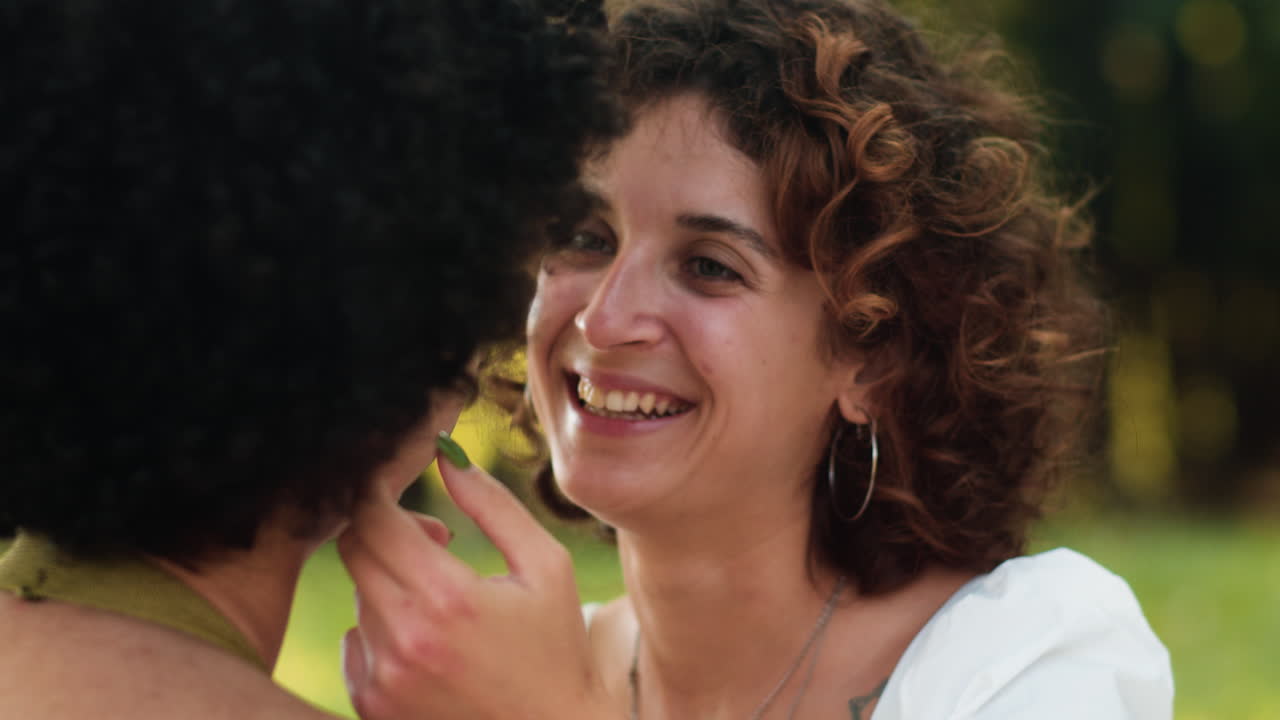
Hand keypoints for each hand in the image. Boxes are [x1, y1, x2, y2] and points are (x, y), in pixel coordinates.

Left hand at [337, 436, 616, 719]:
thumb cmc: (556, 647)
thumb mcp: (545, 567)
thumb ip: (492, 504)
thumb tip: (445, 455)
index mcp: (449, 596)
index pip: (374, 517)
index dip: (381, 489)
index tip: (400, 485)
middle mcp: (406, 638)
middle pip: (354, 549)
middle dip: (386, 530)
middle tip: (434, 541)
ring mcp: (383, 677)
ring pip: (358, 595)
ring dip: (390, 584)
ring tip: (443, 602)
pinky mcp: (372, 706)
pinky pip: (353, 642)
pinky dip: (380, 631)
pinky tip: (427, 644)